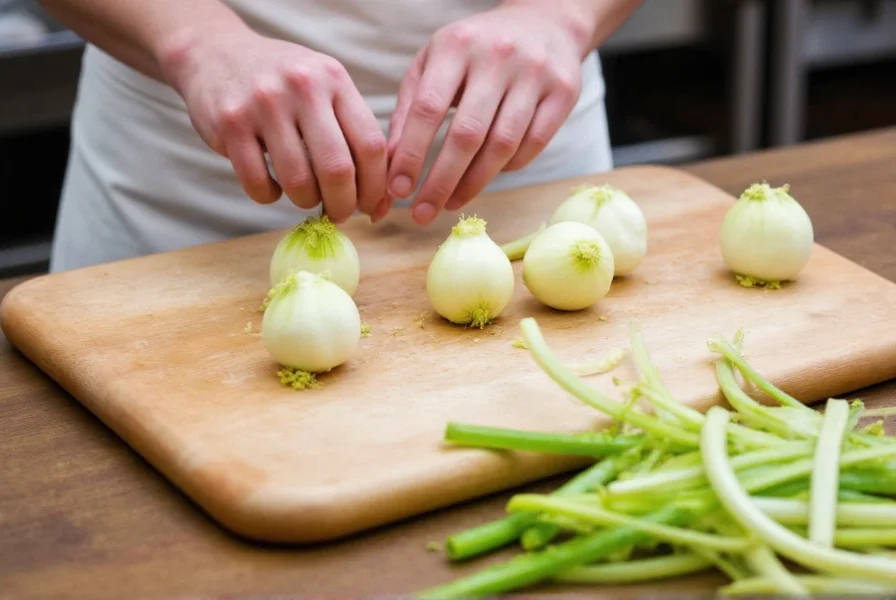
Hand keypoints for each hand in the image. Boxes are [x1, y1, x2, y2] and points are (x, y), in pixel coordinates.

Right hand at [164, 29, 390, 222]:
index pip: (371, 145)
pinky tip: (273, 186)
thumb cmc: (283, 82)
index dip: (375, 186)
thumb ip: (352, 131)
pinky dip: (270, 196)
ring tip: (305, 196)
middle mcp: (302, 87)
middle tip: (339, 214)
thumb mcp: (324, 86)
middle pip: (338, 169)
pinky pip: (259, 183)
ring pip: (298, 181)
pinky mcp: (230, 124)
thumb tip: (380, 200)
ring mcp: (263, 104)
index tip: (370, 205)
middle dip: (343, 204)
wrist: (215, 52)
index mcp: (334, 79)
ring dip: (306, 201)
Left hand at [386, 3, 585, 224]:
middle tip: (422, 214)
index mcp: (456, 46)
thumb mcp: (434, 63)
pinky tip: (487, 176)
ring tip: (451, 203)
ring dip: (473, 183)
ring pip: (503, 144)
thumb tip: (393, 164)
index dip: (411, 154)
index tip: (397, 190)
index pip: (428, 109)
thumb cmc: (474, 51)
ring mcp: (535, 73)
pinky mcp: (564, 91)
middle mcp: (497, 56)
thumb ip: (410, 109)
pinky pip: (533, 144)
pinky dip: (508, 167)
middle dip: (441, 181)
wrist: (544, 22)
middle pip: (467, 134)